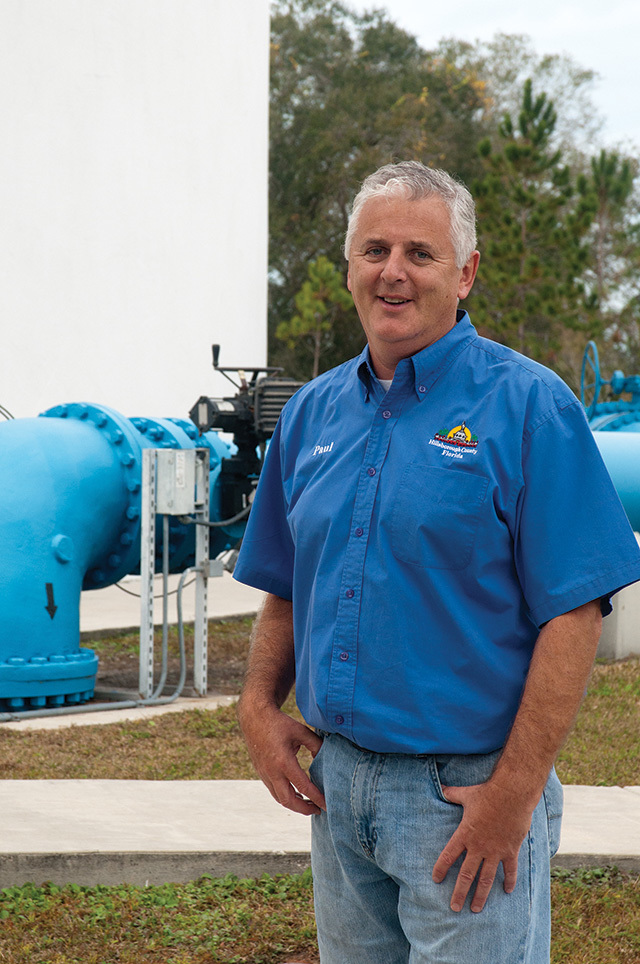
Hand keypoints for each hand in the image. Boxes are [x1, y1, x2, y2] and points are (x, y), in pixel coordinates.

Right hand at [238, 701, 325, 815]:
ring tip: (308, 804)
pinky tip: (295, 794)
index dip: (316, 798)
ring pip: (279, 798)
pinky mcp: (261, 773)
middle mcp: (272, 771)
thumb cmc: (279, 723)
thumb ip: (316, 745)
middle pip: (288, 801)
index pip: (303, 787)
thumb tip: (327, 757)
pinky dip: (285, 796)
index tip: (327, 805)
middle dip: (304, 809)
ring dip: (294, 804)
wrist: (254, 718)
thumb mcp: (301, 731)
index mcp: (284, 761)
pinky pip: (273, 791)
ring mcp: (265, 774)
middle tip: (317, 809)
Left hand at [431, 780, 533, 912]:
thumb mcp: (466, 794)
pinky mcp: (510, 850)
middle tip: (454, 908)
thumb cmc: (487, 793)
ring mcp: (495, 850)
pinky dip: (509, 881)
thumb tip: (441, 787)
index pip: (449, 855)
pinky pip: (509, 870)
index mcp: (465, 834)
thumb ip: (452, 794)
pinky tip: (507, 891)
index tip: (435, 879)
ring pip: (486, 878)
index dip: (441, 868)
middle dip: (459, 892)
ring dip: (481, 895)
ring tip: (476, 909)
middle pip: (466, 874)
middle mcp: (478, 846)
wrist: (512, 794)